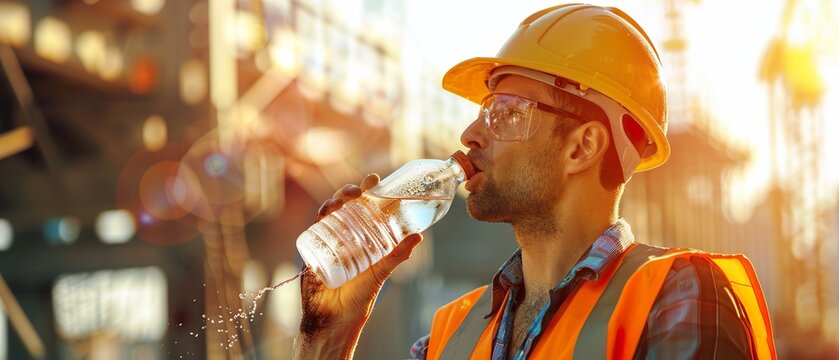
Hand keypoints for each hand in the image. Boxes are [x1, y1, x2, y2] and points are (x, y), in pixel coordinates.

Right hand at [294, 173, 423, 358]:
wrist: (333, 321)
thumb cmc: (356, 299)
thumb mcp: (379, 274)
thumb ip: (397, 255)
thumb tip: (418, 236)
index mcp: (359, 238)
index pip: (363, 210)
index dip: (367, 192)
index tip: (375, 180)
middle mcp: (342, 237)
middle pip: (343, 207)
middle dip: (349, 192)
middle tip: (360, 190)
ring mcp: (326, 242)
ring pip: (327, 214)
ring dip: (333, 202)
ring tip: (342, 201)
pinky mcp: (312, 251)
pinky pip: (314, 230)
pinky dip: (319, 219)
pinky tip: (326, 214)